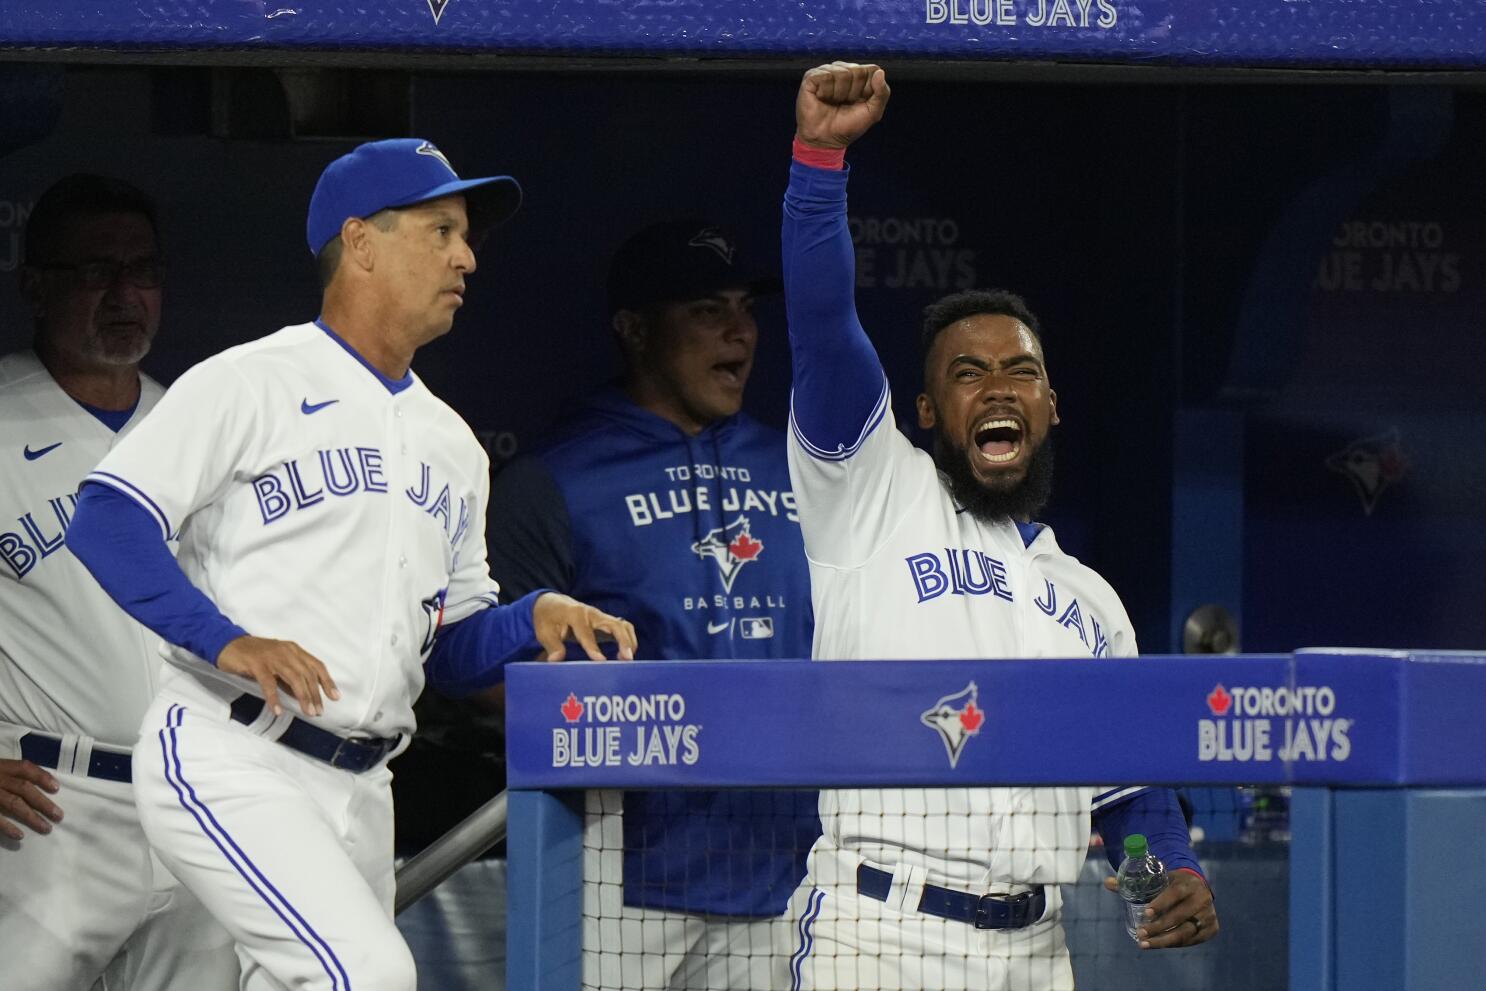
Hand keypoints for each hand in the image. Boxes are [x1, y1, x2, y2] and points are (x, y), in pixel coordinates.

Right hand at [0, 758, 62, 841]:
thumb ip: (7, 774)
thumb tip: (34, 787)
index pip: (24, 767)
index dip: (42, 776)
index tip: (57, 788)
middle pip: (23, 788)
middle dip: (43, 802)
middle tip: (59, 816)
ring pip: (13, 803)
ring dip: (32, 816)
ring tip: (46, 828)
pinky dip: (7, 827)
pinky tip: (19, 835)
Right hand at [217, 635, 340, 716]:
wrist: (228, 645)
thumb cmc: (254, 657)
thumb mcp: (277, 665)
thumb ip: (289, 678)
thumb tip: (304, 696)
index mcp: (294, 650)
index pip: (316, 665)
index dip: (327, 681)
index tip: (335, 697)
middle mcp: (286, 651)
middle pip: (307, 673)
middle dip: (315, 694)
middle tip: (318, 711)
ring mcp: (272, 656)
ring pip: (293, 677)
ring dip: (302, 696)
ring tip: (307, 712)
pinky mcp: (257, 663)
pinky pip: (268, 683)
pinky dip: (274, 698)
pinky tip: (278, 710)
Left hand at [532, 593, 637, 661]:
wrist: (552, 603)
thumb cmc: (547, 618)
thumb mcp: (543, 631)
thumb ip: (552, 645)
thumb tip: (556, 660)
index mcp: (575, 614)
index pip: (586, 632)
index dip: (593, 647)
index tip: (600, 661)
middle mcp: (592, 613)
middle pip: (613, 624)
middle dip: (623, 640)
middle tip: (627, 658)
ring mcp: (601, 617)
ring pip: (622, 625)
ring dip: (629, 640)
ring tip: (628, 659)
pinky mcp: (606, 622)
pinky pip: (623, 627)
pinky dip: (628, 639)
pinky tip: (625, 655)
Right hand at [796, 61, 890, 150]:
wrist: (827, 140)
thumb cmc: (848, 125)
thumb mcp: (873, 112)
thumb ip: (882, 93)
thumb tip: (880, 72)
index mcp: (859, 75)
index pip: (872, 69)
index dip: (868, 88)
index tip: (860, 102)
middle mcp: (843, 69)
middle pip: (858, 70)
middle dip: (853, 92)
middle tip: (844, 103)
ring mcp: (826, 71)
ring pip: (842, 73)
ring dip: (839, 94)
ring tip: (833, 102)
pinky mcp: (811, 77)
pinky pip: (826, 77)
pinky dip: (826, 92)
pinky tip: (822, 98)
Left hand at [1103, 870, 1217, 948]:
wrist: (1197, 887)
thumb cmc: (1171, 882)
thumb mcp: (1157, 877)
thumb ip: (1133, 881)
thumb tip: (1107, 882)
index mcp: (1188, 882)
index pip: (1175, 894)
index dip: (1160, 904)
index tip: (1145, 913)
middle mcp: (1202, 898)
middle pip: (1179, 917)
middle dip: (1158, 927)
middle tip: (1140, 933)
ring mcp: (1209, 914)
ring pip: (1186, 932)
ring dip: (1164, 940)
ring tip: (1144, 944)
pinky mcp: (1212, 928)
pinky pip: (1192, 940)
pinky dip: (1175, 943)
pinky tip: (1159, 944)